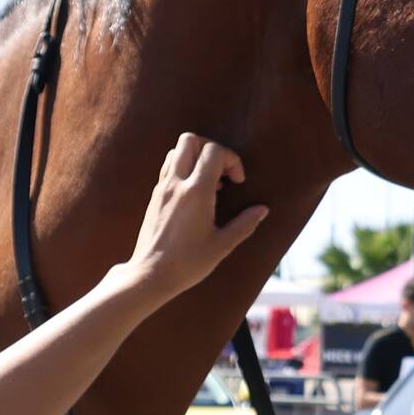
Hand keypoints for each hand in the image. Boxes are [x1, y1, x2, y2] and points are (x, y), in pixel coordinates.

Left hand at [120, 133, 269, 297]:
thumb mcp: (222, 245)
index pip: (214, 151)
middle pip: (190, 140)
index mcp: (196, 192)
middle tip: (223, 171)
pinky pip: (168, 168)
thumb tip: (262, 210)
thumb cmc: (187, 263)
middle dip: (211, 147)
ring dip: (195, 156)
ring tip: (209, 181)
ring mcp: (162, 188)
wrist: (150, 274)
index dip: (232, 159)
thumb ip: (244, 224)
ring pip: (176, 151)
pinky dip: (183, 169)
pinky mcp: (154, 196)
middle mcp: (176, 184)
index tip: (238, 182)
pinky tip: (194, 192)